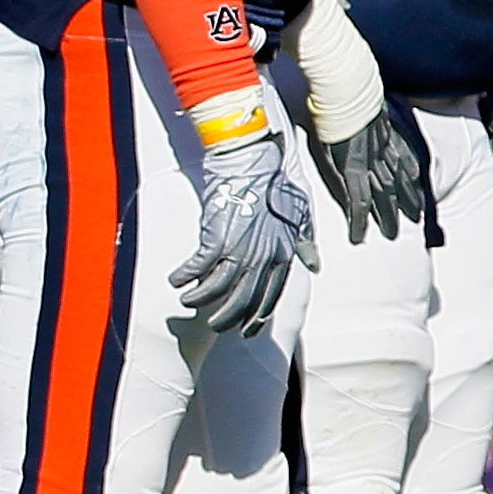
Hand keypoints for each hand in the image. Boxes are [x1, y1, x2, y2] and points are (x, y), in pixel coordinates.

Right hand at [174, 127, 312, 335]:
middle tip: (214, 325)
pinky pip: (198, 268)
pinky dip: (185, 277)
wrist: (253, 162)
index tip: (245, 331)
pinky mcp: (217, 238)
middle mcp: (264, 257)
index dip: (257, 317)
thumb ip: (305, 243)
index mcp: (283, 254)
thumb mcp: (299, 217)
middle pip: (244, 300)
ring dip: (201, 299)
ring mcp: (240, 249)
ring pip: (218, 289)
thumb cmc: (274, 186)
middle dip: (227, 317)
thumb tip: (316, 265)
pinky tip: (176, 280)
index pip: (271, 297)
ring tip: (189, 302)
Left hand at [305, 92, 430, 247]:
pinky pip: (404, 156)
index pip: (359, 201)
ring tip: (414, 215)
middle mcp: (373, 161)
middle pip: (384, 194)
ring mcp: (385, 148)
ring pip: (398, 179)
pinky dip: (411, 170)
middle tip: (394, 234)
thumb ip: (336, 168)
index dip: (359, 221)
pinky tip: (415, 179)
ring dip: (406, 200)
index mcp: (353, 166)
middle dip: (389, 217)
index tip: (358, 238)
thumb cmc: (328, 117)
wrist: (344, 90)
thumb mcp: (323, 147)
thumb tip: (346, 186)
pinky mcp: (389, 136)